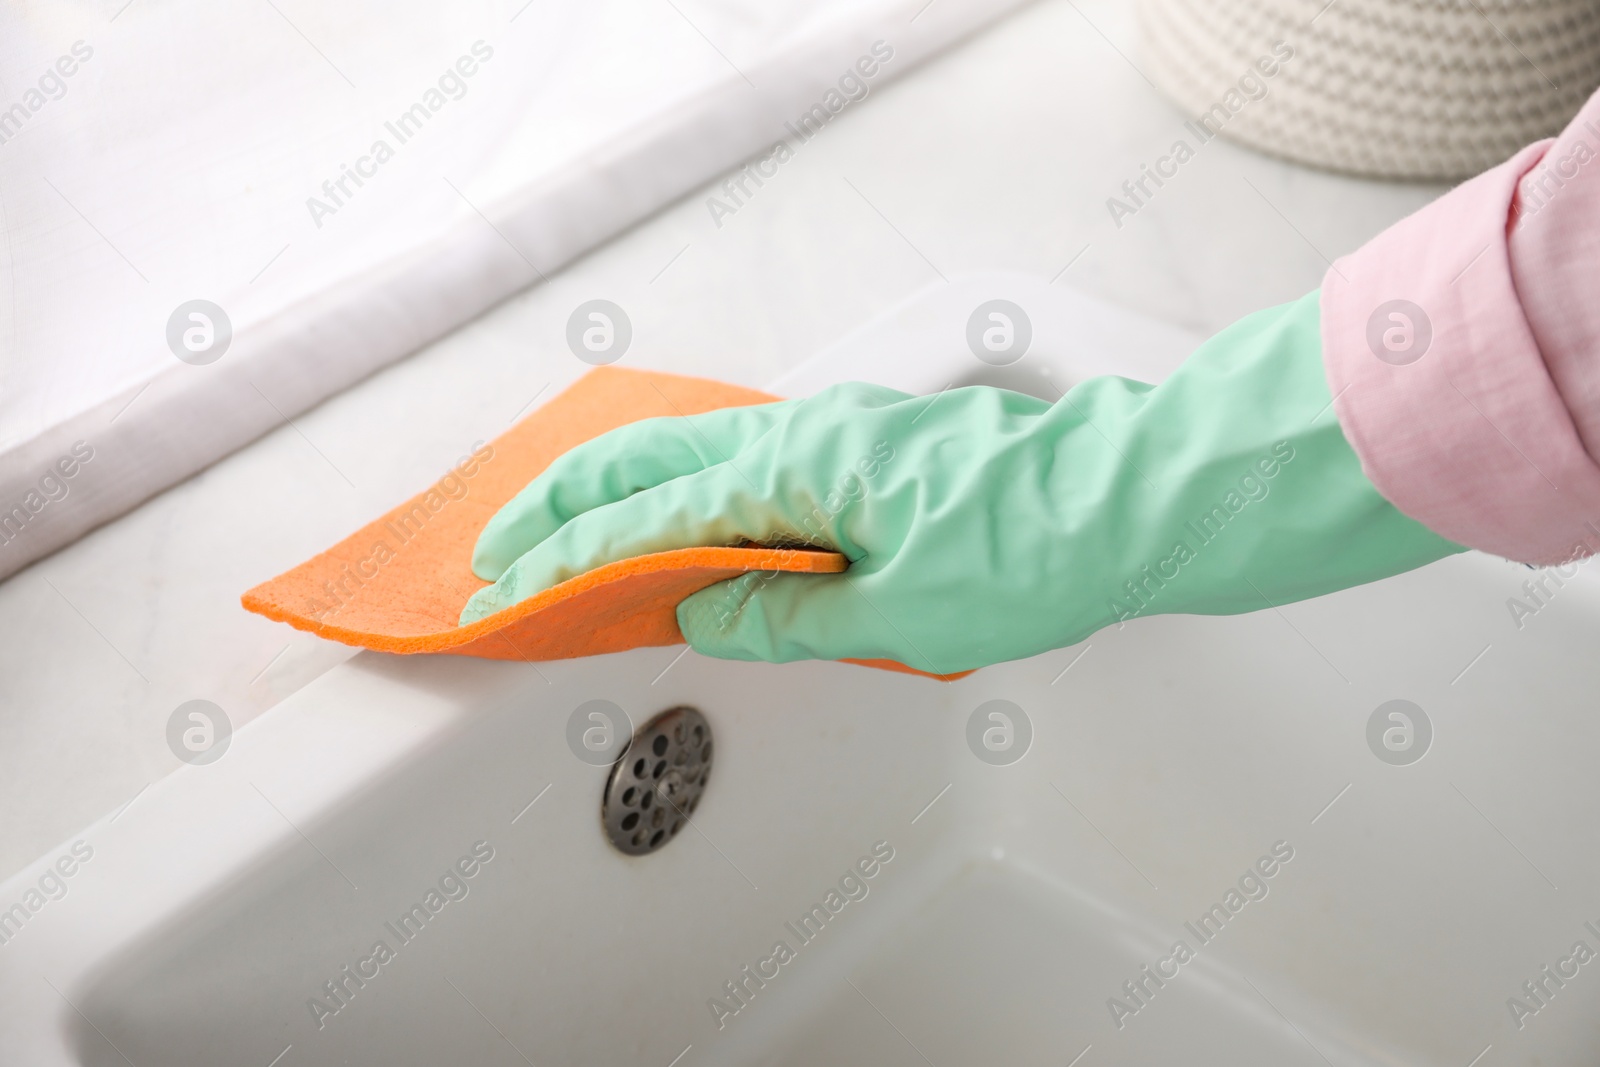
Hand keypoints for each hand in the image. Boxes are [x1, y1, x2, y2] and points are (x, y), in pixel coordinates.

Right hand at [462, 292, 1460, 672]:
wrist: (1135, 498)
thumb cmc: (1039, 548)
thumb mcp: (901, 613)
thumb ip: (786, 616)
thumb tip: (702, 614)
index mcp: (801, 467)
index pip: (652, 521)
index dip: (570, 560)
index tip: (506, 589)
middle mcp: (806, 432)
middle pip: (651, 457)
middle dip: (563, 504)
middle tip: (500, 549)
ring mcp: (835, 432)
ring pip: (693, 451)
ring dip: (619, 493)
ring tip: (565, 537)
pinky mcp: (862, 450)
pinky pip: (745, 462)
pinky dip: (684, 493)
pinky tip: (676, 527)